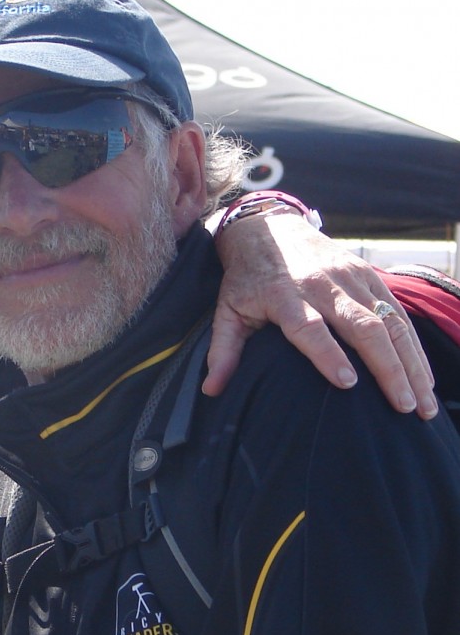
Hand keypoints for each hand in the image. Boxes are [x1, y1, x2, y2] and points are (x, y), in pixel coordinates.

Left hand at [206, 210, 437, 417]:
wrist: (268, 226)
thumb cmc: (245, 278)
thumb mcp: (226, 310)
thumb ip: (222, 350)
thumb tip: (210, 391)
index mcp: (285, 295)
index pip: (310, 328)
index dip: (328, 354)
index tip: (348, 383)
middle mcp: (323, 285)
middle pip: (362, 326)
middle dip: (387, 368)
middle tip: (403, 407)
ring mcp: (351, 278)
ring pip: (390, 321)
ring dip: (410, 363)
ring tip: (422, 403)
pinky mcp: (368, 274)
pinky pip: (398, 312)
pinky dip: (413, 346)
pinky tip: (423, 377)